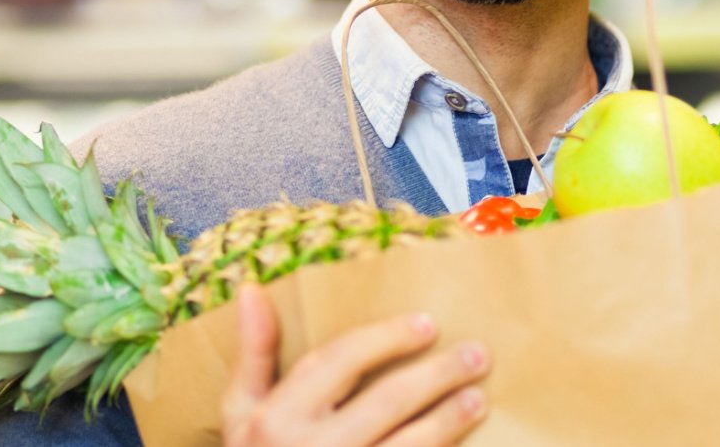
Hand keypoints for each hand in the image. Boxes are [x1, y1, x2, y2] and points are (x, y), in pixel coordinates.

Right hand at [223, 284, 490, 445]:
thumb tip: (251, 289)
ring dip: (449, 421)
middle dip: (437, 375)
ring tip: (478, 398)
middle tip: (477, 355)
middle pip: (387, 401)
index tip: (428, 323)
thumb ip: (253, 353)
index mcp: (277, 417)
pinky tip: (463, 446)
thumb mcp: (241, 412)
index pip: (341, 360)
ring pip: (409, 446)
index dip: (387, 338)